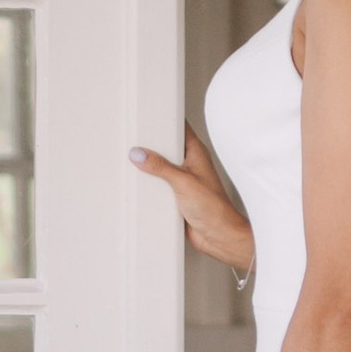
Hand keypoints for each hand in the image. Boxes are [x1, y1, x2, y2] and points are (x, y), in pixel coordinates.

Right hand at [130, 128, 253, 275]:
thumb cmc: (214, 208)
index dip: (165, 119)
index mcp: (196, 153)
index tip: (148, 116)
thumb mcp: (183, 181)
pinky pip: (158, 185)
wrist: (217, 235)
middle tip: (134, 141)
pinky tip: (140, 185)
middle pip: (166, 147)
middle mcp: (189, 164)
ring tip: (133, 162)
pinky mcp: (175, 195)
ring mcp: (182, 179)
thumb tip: (140, 154)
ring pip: (160, 167)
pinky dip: (150, 185)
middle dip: (151, 145)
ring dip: (149, 167)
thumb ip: (160, 167)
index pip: (180, 128)